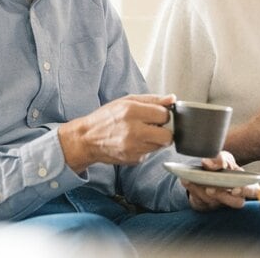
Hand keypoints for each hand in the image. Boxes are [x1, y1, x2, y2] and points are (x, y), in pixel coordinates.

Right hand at [58, 94, 174, 172]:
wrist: (87, 139)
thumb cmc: (106, 118)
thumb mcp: (127, 101)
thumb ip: (152, 100)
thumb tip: (172, 99)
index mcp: (132, 111)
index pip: (164, 115)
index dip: (163, 114)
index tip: (157, 114)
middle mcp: (133, 131)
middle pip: (168, 135)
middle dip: (165, 130)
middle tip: (155, 126)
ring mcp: (134, 148)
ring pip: (161, 145)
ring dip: (156, 139)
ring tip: (142, 133)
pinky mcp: (135, 159)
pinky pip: (151, 153)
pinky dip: (146, 147)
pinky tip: (134, 141)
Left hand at [184, 151, 258, 210]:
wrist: (207, 170)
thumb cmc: (221, 165)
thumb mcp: (223, 157)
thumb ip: (220, 158)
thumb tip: (210, 164)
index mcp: (245, 183)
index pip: (253, 191)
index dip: (246, 192)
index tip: (235, 189)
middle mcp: (235, 196)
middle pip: (235, 202)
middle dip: (222, 195)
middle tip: (210, 189)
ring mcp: (221, 203)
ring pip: (214, 202)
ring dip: (202, 191)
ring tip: (193, 179)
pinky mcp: (207, 205)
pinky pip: (200, 201)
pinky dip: (192, 189)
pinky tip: (186, 179)